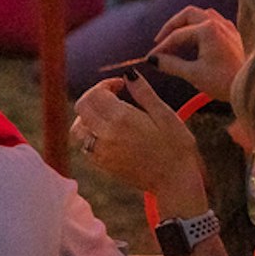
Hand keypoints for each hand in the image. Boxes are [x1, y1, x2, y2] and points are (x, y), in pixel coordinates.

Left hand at [72, 74, 206, 216]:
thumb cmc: (176, 147)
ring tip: (108, 114)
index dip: (106, 84)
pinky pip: (85, 145)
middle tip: (112, 95)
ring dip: (88, 116)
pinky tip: (109, 132)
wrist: (174, 182)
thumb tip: (128, 73)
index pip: (96, 93)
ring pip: (78, 128)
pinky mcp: (103, 165)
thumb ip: (143, 92)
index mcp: (122, 119)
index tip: (121, 85)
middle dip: (94, 96)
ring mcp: (102, 153)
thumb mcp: (165, 115)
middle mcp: (106, 135)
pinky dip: (90, 134)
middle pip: (82, 107)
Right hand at [146, 10, 245, 101]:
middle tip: (160, 41)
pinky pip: (212, 22)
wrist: (251, 88)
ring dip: (186, 24)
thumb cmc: (224, 82)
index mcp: (208, 29)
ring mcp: (227, 27)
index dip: (161, 47)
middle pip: (188, 14)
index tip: (150, 58)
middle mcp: (218, 23)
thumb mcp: (193, 74)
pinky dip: (199, 28)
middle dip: (172, 26)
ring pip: (201, 15)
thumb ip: (170, 64)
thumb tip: (152, 60)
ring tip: (175, 40)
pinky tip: (195, 42)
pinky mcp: (233, 34)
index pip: (177, 35)